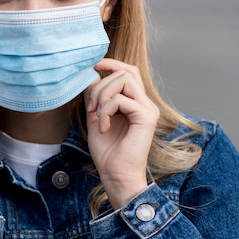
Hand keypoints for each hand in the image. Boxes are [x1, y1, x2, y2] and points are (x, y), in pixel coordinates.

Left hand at [83, 58, 159, 208]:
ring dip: (103, 94)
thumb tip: (91, 76)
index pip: (129, 71)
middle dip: (101, 84)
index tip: (94, 65)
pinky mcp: (146, 117)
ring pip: (124, 79)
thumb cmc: (107, 151)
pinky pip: (122, 100)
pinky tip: (104, 127)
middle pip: (125, 72)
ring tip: (98, 115)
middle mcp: (145, 103)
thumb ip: (95, 97)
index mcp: (136, 102)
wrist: (116, 175)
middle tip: (91, 107)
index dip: (112, 63)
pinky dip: (106, 111)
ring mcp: (148, 109)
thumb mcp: (96, 117)